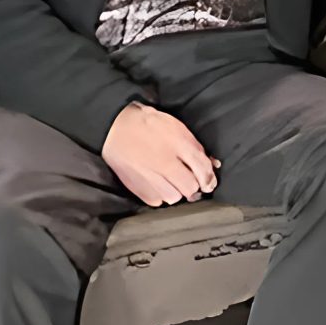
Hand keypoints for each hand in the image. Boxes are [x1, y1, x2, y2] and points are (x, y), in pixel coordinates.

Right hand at [102, 103, 218, 206]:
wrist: (115, 127)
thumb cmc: (147, 123)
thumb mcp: (176, 127)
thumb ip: (194, 147)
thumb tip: (210, 166)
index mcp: (178, 144)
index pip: (203, 169)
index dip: (209, 178)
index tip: (208, 182)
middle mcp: (165, 163)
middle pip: (190, 187)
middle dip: (192, 184)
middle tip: (186, 177)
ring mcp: (150, 177)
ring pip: (174, 197)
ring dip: (176, 191)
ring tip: (169, 180)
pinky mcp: (137, 187)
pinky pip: (157, 201)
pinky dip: (159, 195)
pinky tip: (156, 183)